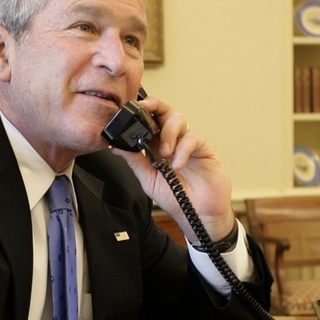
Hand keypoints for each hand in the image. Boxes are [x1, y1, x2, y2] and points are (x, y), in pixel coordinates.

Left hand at [110, 95, 235, 242]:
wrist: (198, 215)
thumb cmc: (176, 199)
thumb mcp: (149, 181)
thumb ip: (135, 162)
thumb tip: (116, 148)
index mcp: (156, 146)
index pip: (148, 121)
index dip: (140, 112)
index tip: (128, 108)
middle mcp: (172, 141)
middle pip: (164, 112)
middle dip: (155, 105)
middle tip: (145, 108)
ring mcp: (188, 143)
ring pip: (178, 120)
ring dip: (168, 132)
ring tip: (164, 154)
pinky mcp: (203, 149)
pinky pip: (192, 139)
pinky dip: (183, 150)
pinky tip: (177, 165)